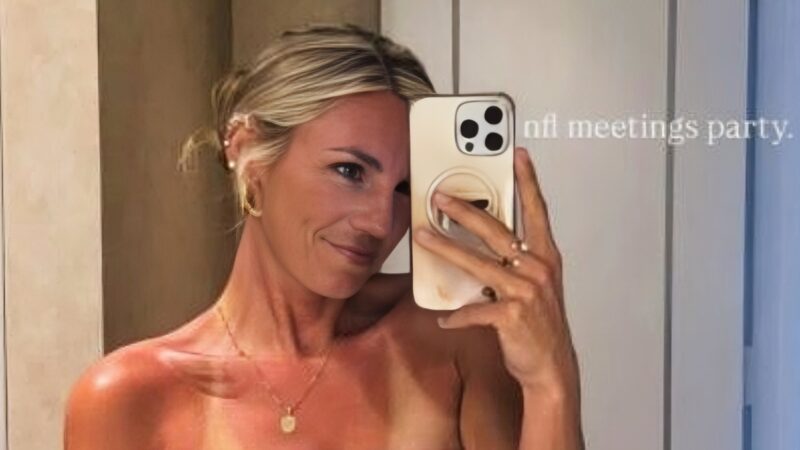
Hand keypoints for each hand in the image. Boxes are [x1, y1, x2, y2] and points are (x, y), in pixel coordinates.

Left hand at [413, 147, 577, 392]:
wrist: (551, 366)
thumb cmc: (541, 324)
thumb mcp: (536, 285)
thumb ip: (516, 261)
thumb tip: (485, 243)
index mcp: (545, 257)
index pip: (537, 210)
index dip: (528, 180)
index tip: (518, 155)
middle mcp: (537, 269)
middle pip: (496, 230)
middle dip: (464, 210)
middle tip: (440, 197)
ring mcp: (525, 291)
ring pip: (477, 262)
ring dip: (445, 248)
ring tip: (423, 237)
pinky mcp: (511, 315)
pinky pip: (474, 309)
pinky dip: (457, 314)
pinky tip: (444, 317)